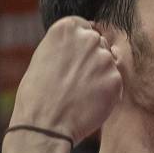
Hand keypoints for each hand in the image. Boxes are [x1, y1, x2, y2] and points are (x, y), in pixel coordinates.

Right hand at [12, 16, 120, 141]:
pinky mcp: (116, 79)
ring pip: (108, 64)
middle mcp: (88, 38)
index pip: (84, 28)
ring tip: (80, 93)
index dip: (80, 46)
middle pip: (99, 43)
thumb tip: (86, 43)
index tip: (73, 61)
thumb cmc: (38, 94)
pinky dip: (106, 93)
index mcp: (66, 27)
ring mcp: (104, 58)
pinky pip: (115, 83)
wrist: (45, 125)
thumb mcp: (44, 56)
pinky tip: (89, 102)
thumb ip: (67, 46)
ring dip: (100, 76)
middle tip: (75, 81)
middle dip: (92, 60)